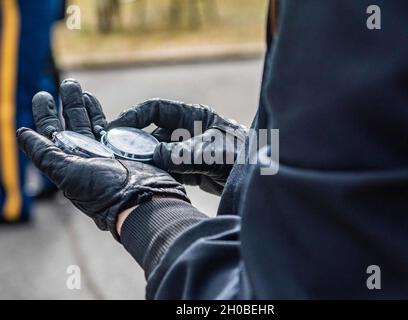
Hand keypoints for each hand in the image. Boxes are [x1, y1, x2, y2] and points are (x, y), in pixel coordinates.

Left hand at [18, 79, 188, 239]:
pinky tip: (96, 101)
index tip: (43, 95)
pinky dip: (102, 114)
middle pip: (72, 123)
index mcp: (69, 162)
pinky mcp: (126, 148)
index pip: (52, 134)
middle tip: (65, 83)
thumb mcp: (66, 173)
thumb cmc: (102, 191)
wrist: (139, 200)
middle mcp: (86, 156)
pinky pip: (112, 127)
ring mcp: (106, 151)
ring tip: (78, 86)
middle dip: (66, 103)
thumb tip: (21, 133)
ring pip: (91, 122)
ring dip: (83, 104)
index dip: (45, 114)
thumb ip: (44, 153)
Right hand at [108, 99, 247, 194]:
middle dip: (137, 144)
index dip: (133, 116)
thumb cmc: (242, 153)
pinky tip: (147, 180)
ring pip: (159, 154)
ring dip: (146, 161)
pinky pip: (169, 170)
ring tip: (130, 171)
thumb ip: (182, 153)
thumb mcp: (211, 150)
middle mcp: (188, 131)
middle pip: (154, 134)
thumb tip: (154, 156)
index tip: (114, 129)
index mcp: (193, 116)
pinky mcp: (192, 169)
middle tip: (118, 157)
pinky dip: (158, 174)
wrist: (261, 176)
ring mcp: (189, 151)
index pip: (155, 109)